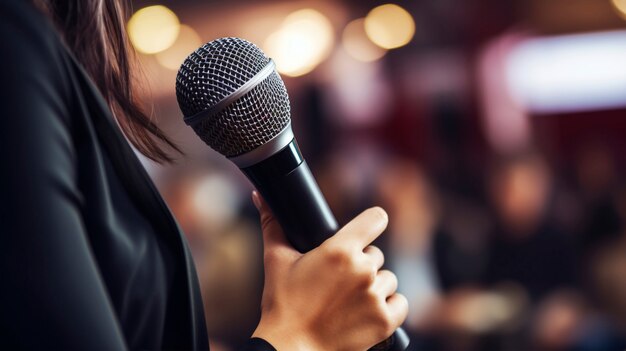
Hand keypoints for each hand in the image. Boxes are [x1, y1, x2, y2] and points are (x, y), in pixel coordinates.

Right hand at [251, 191, 407, 350]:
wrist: (289, 349)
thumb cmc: (281, 304)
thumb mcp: (275, 259)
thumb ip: (272, 223)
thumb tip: (258, 195)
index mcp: (339, 250)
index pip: (376, 218)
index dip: (371, 222)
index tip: (366, 230)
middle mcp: (362, 270)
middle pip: (376, 255)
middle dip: (361, 265)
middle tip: (338, 282)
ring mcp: (375, 297)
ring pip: (388, 280)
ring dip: (374, 287)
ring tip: (348, 300)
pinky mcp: (385, 322)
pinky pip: (400, 304)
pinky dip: (388, 308)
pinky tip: (367, 312)